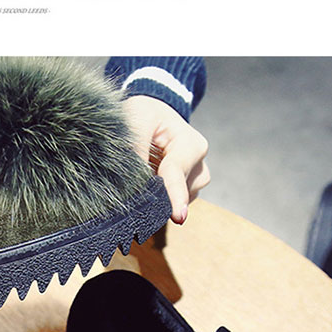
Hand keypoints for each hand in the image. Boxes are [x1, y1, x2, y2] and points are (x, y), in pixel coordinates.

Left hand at [123, 95, 209, 223]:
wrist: (151, 116)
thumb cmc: (145, 114)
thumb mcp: (137, 119)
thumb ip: (136, 148)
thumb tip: (134, 184)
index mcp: (191, 144)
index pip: (177, 172)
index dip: (175, 195)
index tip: (178, 217)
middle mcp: (199, 164)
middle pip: (178, 192)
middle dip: (156, 195)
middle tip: (132, 190)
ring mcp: (194, 180)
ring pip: (175, 201)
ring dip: (156, 195)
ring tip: (142, 172)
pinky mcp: (185, 191)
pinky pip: (171, 204)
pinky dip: (157, 198)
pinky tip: (148, 182)